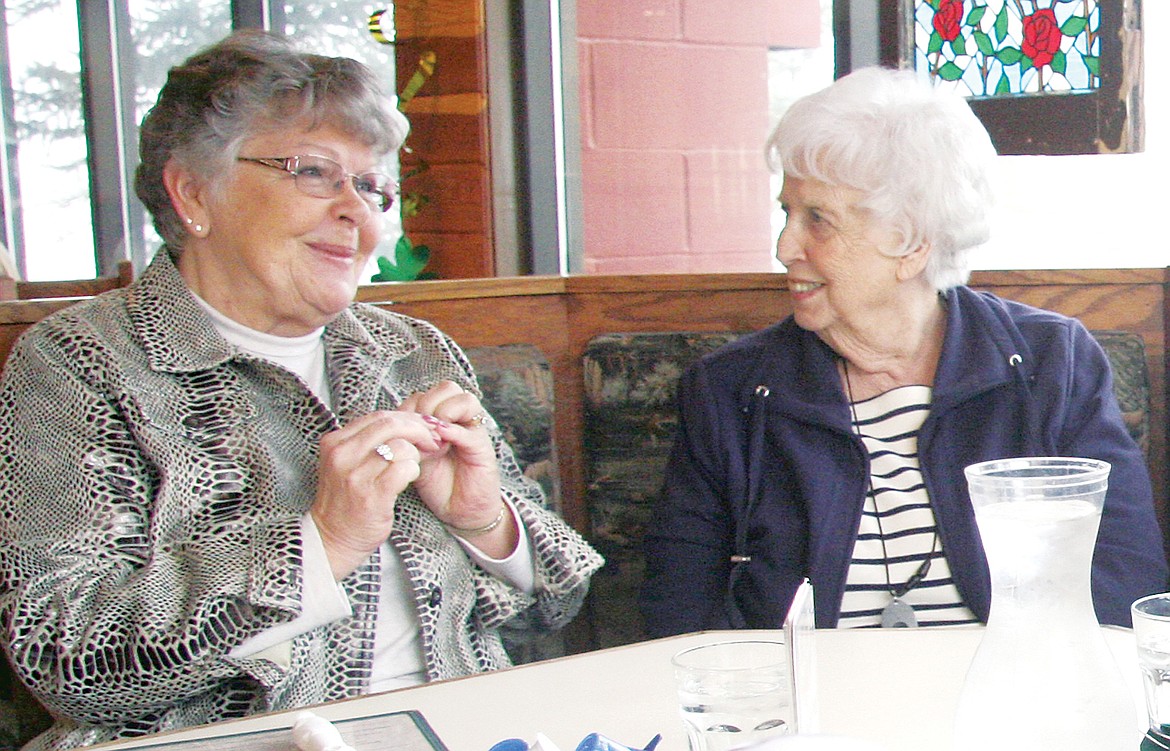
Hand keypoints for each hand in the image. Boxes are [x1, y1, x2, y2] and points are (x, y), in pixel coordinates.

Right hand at [310, 410, 437, 578]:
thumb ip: (371, 442)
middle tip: (433, 440)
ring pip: (400, 446)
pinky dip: (414, 470)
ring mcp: (355, 475)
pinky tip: (410, 478)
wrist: (332, 538)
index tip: (424, 427)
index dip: (408, 419)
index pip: (379, 416)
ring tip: (415, 465)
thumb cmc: (346, 500)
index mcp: (335, 442)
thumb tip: (410, 423)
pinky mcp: (371, 495)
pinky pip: (405, 468)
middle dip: (419, 430)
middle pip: (391, 425)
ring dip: (417, 454)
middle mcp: (342, 455)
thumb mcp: (348, 463)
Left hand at [398, 380, 517, 556]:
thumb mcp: (414, 456)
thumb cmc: (436, 484)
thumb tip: (393, 422)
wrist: (460, 511)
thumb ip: (406, 437)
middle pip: (447, 388)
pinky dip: (451, 432)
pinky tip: (439, 444)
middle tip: (418, 430)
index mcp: (440, 419)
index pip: (426, 393)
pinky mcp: (482, 448)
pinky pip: (468, 430)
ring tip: (431, 437)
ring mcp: (472, 431)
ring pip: (464, 399)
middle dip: (428, 404)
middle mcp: (459, 420)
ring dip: (443, 413)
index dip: (411, 407)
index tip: (403, 430)